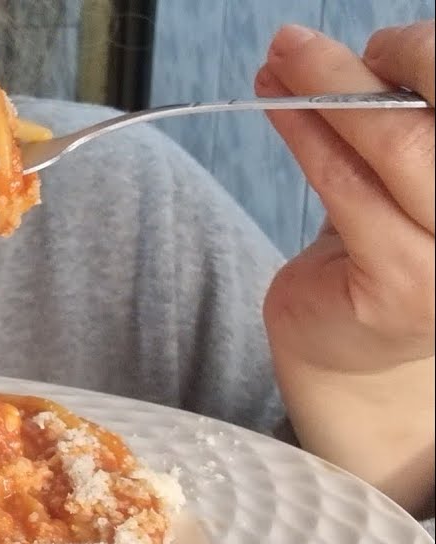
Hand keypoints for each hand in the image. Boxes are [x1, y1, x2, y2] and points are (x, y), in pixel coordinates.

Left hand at [255, 22, 433, 514]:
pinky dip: (303, 133)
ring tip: (277, 61)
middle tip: (298, 44)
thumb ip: (405, 120)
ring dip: (322, 89)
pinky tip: (274, 103)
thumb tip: (363, 51)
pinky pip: (344, 184)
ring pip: (391, 141)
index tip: (374, 42)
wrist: (357, 350)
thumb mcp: (411, 172)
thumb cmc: (388, 245)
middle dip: (368, 63)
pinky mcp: (404, 284)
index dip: (423, 53)